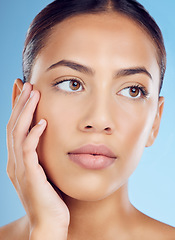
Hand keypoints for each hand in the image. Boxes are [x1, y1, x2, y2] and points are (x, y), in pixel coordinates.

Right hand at [6, 81, 69, 238]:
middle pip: (14, 125)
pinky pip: (29, 150)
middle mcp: (15, 161)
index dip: (17, 108)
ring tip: (33, 93)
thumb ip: (42, 155)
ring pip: (18, 133)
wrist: (49, 222)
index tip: (22, 90)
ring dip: (25, 112)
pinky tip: (43, 122)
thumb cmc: (50, 197)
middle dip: (20, 103)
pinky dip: (34, 134)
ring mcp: (20, 168)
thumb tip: (48, 137)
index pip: (15, 127)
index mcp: (18, 160)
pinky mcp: (30, 175)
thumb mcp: (44, 171)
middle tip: (27, 83)